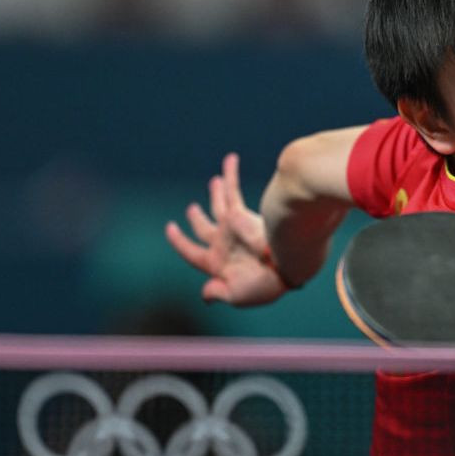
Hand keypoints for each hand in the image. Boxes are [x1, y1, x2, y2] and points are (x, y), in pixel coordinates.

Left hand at [166, 153, 286, 305]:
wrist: (284, 269)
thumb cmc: (262, 286)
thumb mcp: (236, 296)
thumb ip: (218, 292)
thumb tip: (206, 294)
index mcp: (216, 262)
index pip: (190, 250)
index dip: (178, 241)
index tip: (170, 228)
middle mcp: (223, 242)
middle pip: (203, 226)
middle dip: (197, 217)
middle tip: (192, 208)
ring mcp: (232, 227)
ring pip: (219, 204)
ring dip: (217, 192)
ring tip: (216, 180)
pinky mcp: (241, 215)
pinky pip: (231, 190)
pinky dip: (230, 175)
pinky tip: (230, 159)